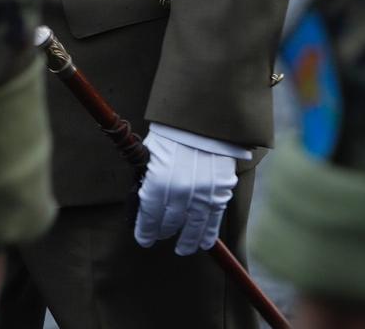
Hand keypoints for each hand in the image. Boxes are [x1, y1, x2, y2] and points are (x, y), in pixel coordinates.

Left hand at [133, 125, 242, 256]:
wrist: (203, 116)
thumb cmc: (171, 134)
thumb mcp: (150, 155)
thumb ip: (148, 182)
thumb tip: (144, 207)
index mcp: (156, 183)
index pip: (149, 218)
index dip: (145, 232)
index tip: (143, 240)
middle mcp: (178, 193)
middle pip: (169, 224)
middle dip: (163, 232)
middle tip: (161, 235)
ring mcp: (201, 194)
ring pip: (192, 228)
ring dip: (186, 242)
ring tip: (182, 249)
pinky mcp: (220, 192)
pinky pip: (213, 221)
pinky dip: (207, 235)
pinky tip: (202, 243)